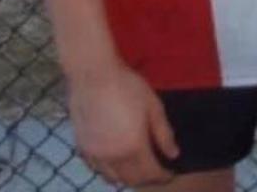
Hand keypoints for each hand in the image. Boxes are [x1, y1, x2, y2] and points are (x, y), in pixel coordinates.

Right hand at [69, 62, 178, 186]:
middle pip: (132, 180)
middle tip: (157, 174)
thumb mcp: (153, 106)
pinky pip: (98, 170)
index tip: (170, 174)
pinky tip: (116, 164)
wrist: (93, 76)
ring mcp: (95, 155)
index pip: (150, 173)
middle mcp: (113, 157)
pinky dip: (110, 172)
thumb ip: (164, 133)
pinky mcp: (83, 148)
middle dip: (147, 180)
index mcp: (134, 146)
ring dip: (128, 179)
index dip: (162, 176)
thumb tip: (173, 155)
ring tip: (138, 171)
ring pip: (113, 178)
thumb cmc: (128, 86)